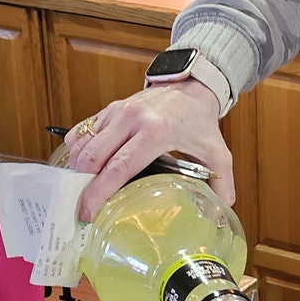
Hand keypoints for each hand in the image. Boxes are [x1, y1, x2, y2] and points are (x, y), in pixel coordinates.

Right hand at [65, 79, 234, 220]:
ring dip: (77, 171)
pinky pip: (81, 132)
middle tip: (83, 209)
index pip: (119, 167)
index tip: (89, 213)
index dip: (99, 193)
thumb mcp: (217, 152)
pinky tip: (83, 168)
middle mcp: (131, 119)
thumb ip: (223, 182)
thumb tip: (222, 210)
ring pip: (83, 146)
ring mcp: (116, 112)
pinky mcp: (108, 109)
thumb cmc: (200, 121)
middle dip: (82, 187)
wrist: (190, 87)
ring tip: (83, 191)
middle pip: (92, 158)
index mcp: (156, 132)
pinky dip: (76, 152)